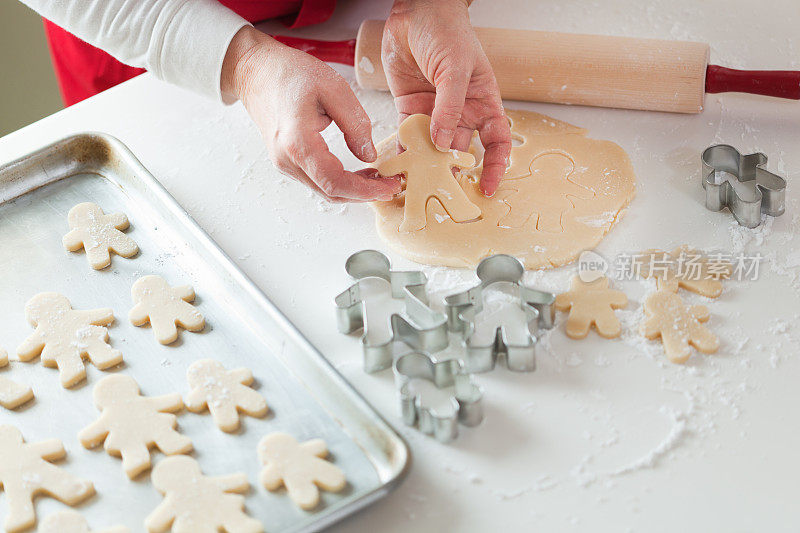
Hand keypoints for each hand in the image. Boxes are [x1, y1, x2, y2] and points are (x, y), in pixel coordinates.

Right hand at [222, 27, 400, 201]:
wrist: (255, 71)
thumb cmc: (289, 74)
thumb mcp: (333, 88)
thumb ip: (355, 123)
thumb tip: (369, 155)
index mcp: (298, 142)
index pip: (336, 182)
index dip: (366, 191)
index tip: (390, 186)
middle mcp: (287, 160)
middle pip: (331, 193)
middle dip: (365, 194)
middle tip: (392, 185)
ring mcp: (284, 164)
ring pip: (325, 191)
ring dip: (354, 190)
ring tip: (380, 177)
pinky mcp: (287, 162)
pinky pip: (318, 181)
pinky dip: (341, 182)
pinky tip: (360, 172)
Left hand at [382, 0, 511, 195]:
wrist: (416, 12)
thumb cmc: (446, 31)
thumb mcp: (455, 69)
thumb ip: (449, 108)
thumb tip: (443, 143)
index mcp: (482, 102)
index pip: (496, 141)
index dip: (494, 165)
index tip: (487, 186)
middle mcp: (460, 112)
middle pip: (461, 150)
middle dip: (453, 171)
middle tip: (443, 190)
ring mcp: (434, 112)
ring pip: (433, 148)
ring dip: (426, 165)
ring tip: (417, 183)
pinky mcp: (410, 109)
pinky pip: (408, 137)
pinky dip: (404, 151)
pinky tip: (399, 165)